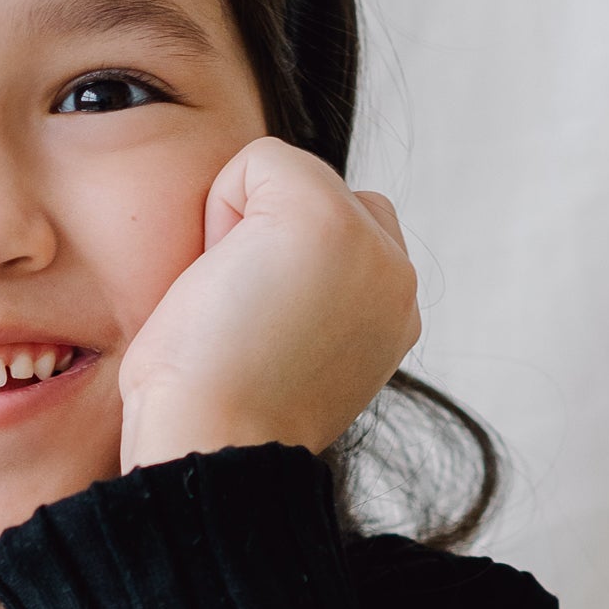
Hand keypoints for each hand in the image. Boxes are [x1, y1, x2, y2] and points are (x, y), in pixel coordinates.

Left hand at [116, 137, 419, 472]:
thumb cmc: (212, 412)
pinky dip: (221, 203)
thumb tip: (267, 260)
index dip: (275, 263)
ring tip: (234, 301)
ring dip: (243, 224)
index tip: (257, 336)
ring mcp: (374, 248)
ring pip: (292, 177)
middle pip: (320, 196)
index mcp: (391, 316)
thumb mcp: (282, 351)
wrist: (210, 447)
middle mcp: (398, 280)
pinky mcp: (328, 222)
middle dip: (266, 235)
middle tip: (242, 319)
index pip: (342, 233)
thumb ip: (305, 297)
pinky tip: (221, 277)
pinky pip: (260, 160)